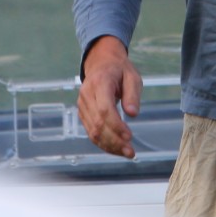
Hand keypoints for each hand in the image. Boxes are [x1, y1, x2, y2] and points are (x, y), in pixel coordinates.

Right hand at [78, 35, 141, 158]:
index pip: (104, 109)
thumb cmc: (119, 70)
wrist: (101, 63)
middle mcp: (87, 95)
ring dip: (109, 146)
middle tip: (131, 152)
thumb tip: (132, 114)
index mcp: (100, 82)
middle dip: (114, 141)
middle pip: (98, 123)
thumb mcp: (132, 76)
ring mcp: (82, 105)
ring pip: (93, 131)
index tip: (129, 137)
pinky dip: (103, 143)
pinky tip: (116, 149)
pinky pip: (91, 132)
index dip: (116, 125)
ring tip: (126, 153)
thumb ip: (133, 94)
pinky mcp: (83, 114)